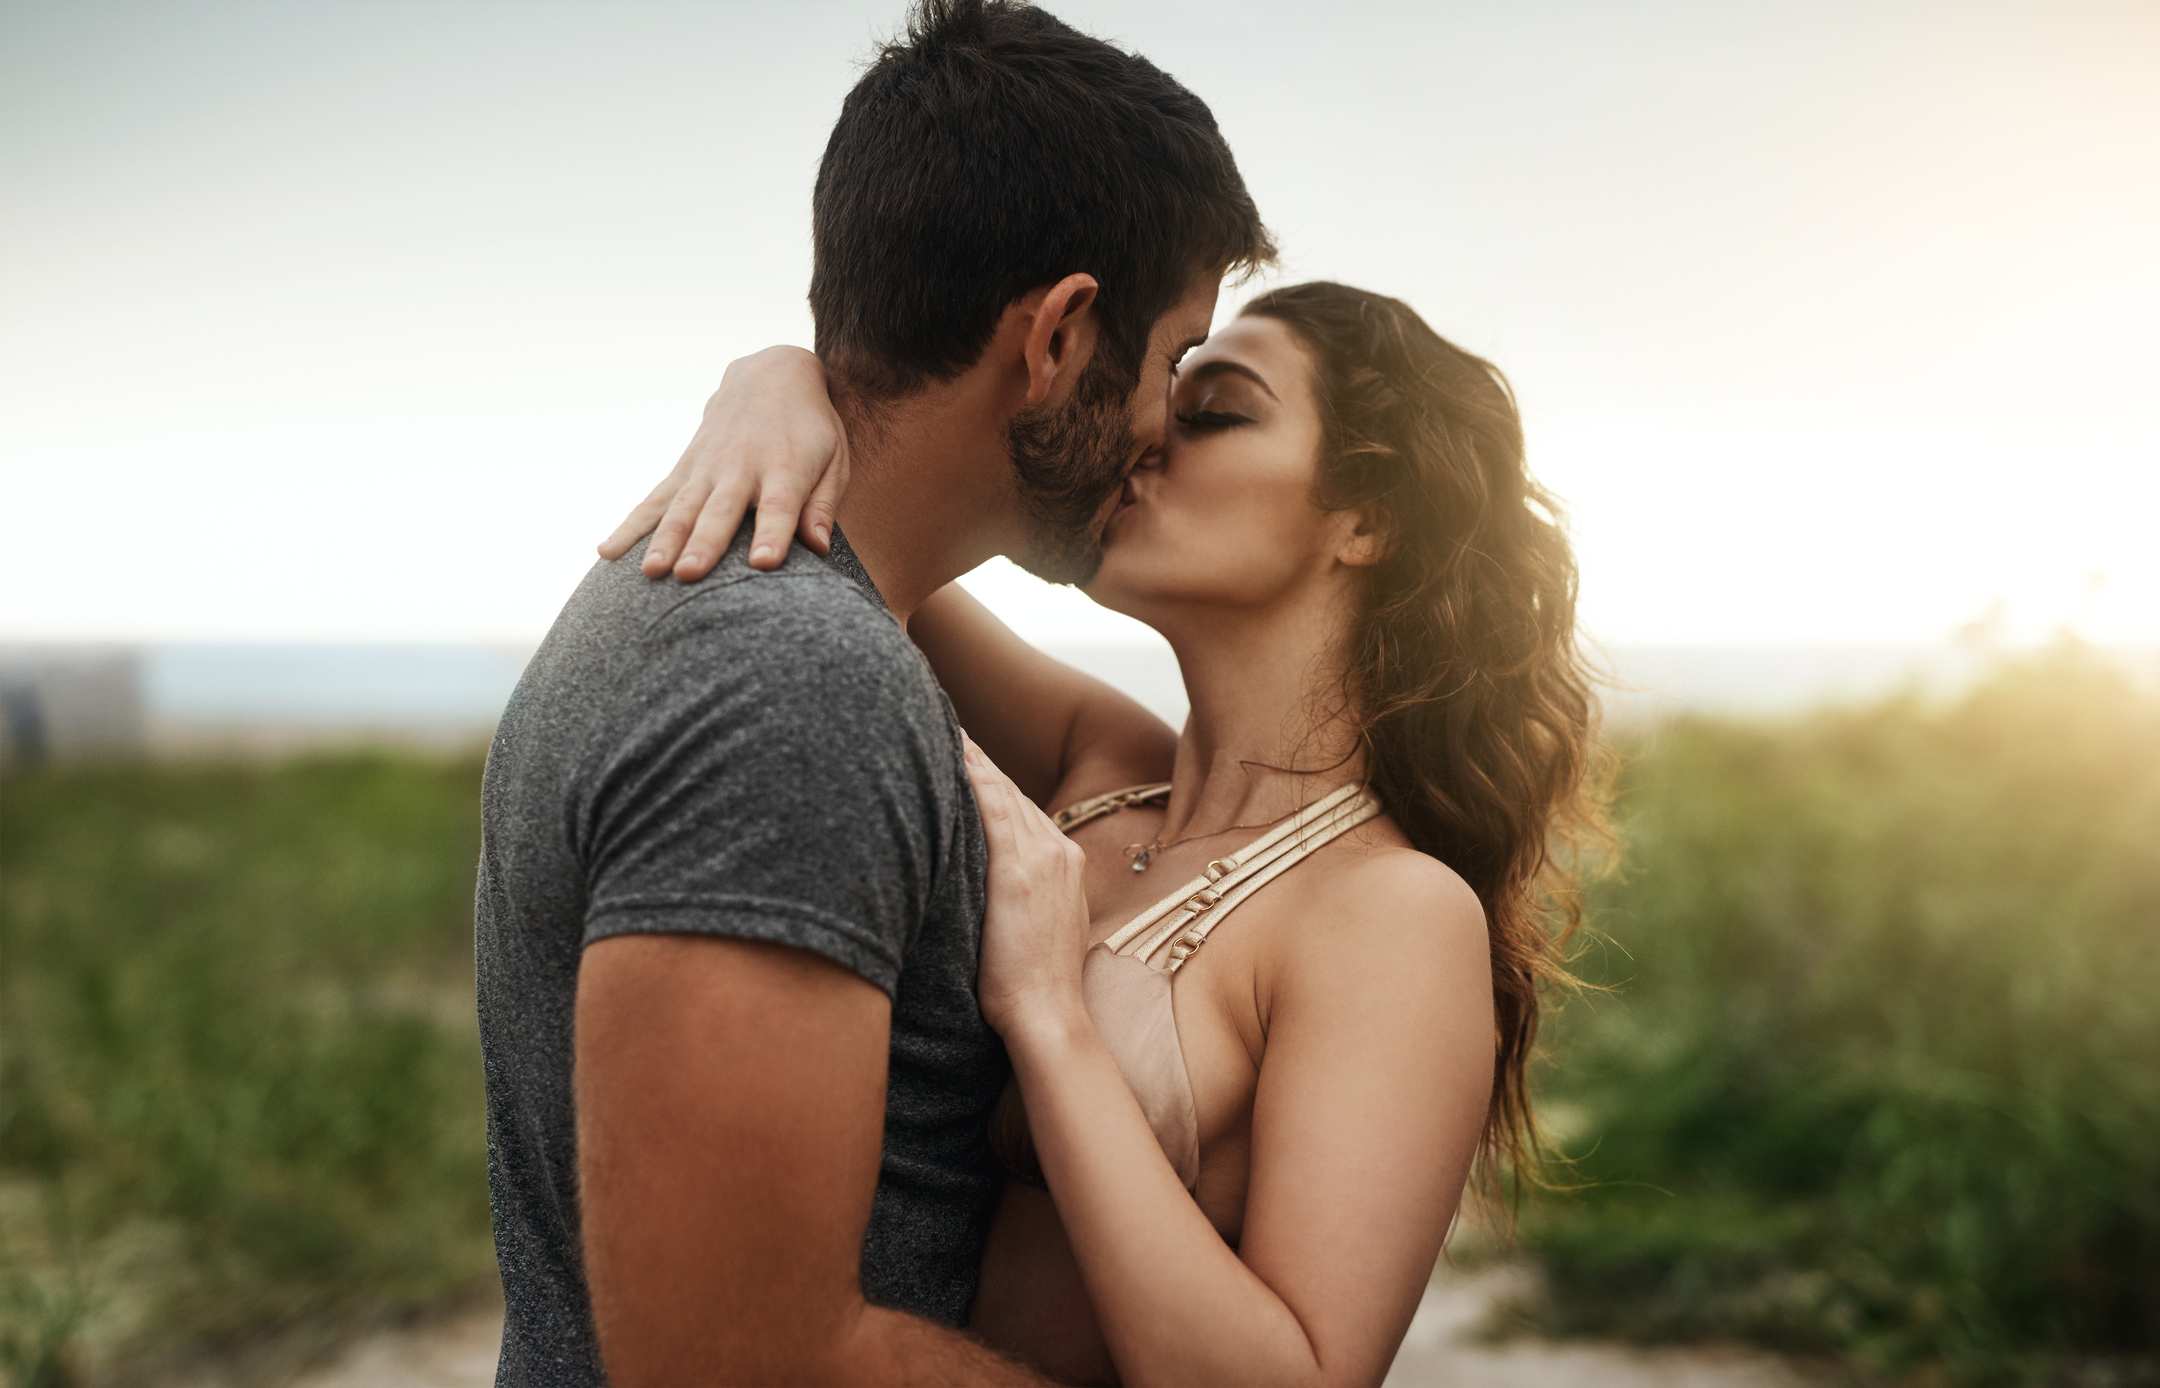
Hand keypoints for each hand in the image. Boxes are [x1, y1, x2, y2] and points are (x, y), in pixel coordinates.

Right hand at [597, 346, 850, 580]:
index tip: (765, 563)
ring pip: (682, 508)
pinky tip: (608, 552)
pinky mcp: (684, 470)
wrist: (771, 375)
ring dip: (665, 539)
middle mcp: (741, 468)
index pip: (780, 506)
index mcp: (785, 469)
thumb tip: (821, 548)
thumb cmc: (809, 430)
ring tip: (651, 571)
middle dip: (706, 542)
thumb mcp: (833, 460)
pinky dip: (631, 526)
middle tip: (690, 573)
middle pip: (721, 511)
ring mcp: (707, 468)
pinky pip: (654, 501)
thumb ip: (823, 505)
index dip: (774, 534)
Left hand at [962, 735, 1092, 1039]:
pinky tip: (954, 757)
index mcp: (1063, 862)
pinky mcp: (1018, 873)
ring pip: (1001, 794)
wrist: (1048, 1017)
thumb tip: (986, 887)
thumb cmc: (1032, 986)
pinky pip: (993, 811)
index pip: (1020, 808)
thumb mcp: (1034, 929)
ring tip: (942, 729)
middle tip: (946, 725)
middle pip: (1011, 792)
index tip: (965, 753)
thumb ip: (1019, 896)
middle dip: (979, 760)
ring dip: (973, 760)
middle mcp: (1057, 851)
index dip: (992, 779)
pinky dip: (975, 780)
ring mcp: (1041, 859)